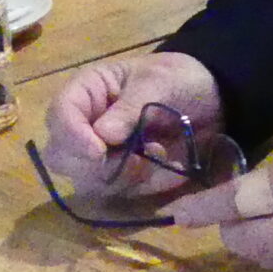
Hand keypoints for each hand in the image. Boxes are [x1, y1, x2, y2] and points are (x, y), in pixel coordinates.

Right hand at [42, 50, 225, 204]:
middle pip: (61, 157)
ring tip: (159, 152)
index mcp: (87, 92)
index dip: (71, 136)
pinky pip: (119, 193)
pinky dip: (144, 184)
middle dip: (93, 164)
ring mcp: (100, 155)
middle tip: (132, 157)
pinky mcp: (120, 176)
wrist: (213, 98)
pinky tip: (168, 164)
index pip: (59, 115)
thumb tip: (103, 135)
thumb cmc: (179, 78)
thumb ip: (131, 106)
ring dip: (123, 176)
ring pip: (86, 181)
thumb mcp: (160, 81)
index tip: (97, 151)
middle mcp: (84, 126)